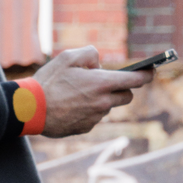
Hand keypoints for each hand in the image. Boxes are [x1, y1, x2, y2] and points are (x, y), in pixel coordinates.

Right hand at [31, 47, 152, 137]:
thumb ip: (90, 54)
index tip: (151, 72)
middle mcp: (103, 102)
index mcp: (102, 83)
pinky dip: (88, 111)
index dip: (146, 75)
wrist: (31, 109)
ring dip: (101, 100)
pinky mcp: (86, 128)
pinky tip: (70, 106)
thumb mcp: (67, 57)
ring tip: (78, 94)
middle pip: (126, 96)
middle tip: (106, 82)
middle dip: (122, 89)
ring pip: (108, 107)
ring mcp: (95, 117)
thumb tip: (99, 63)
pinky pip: (94, 117)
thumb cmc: (48, 81)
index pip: (135, 80)